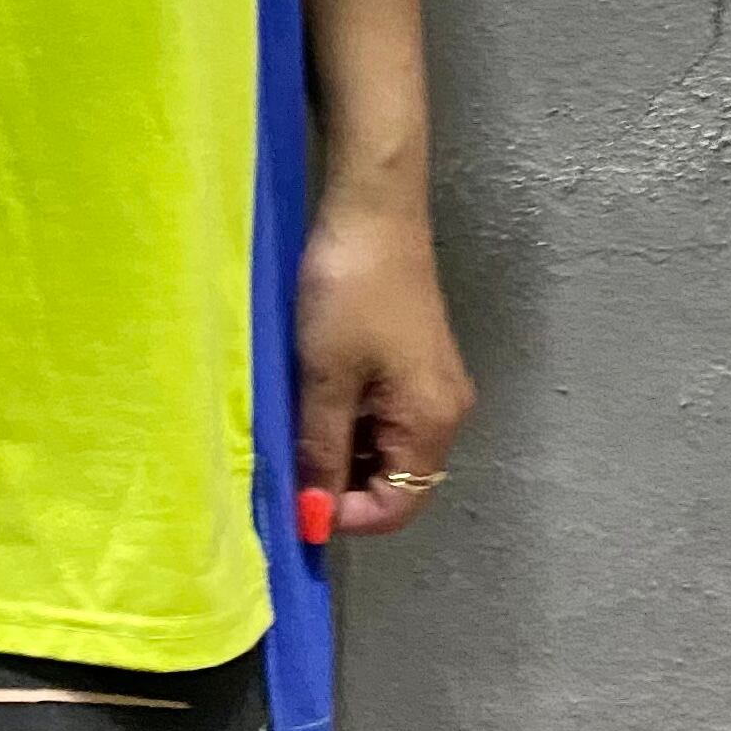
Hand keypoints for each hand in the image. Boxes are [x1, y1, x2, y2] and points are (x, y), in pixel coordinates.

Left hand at [293, 192, 474, 539]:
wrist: (372, 210)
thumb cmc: (348, 292)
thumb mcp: (324, 379)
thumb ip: (320, 452)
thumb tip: (314, 520)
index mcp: (432, 423)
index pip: (398, 506)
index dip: (344, 514)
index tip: (294, 497)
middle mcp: (444, 412)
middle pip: (394, 479)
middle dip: (339, 481)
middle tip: (286, 457)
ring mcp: (431, 385)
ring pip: (382, 446)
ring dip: (337, 447)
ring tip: (293, 421)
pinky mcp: (413, 361)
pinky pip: (381, 414)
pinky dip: (346, 417)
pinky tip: (310, 394)